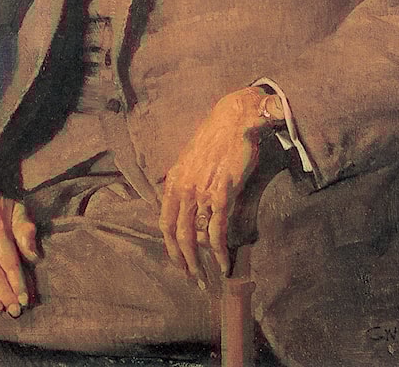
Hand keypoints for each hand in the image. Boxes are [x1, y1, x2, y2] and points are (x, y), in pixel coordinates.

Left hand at [159, 87, 269, 285]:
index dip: (170, 246)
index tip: (178, 262)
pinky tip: (224, 263)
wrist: (234, 120)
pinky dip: (220, 251)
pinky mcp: (221, 194)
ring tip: (208, 277)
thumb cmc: (217, 139)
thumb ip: (187, 181)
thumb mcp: (192, 160)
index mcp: (174, 180)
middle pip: (176, 234)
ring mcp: (201, 192)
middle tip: (192, 278)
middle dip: (183, 261)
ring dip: (200, 262)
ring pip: (194, 237)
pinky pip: (217, 231)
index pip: (164, 221)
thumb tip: (187, 205)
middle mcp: (183, 188)